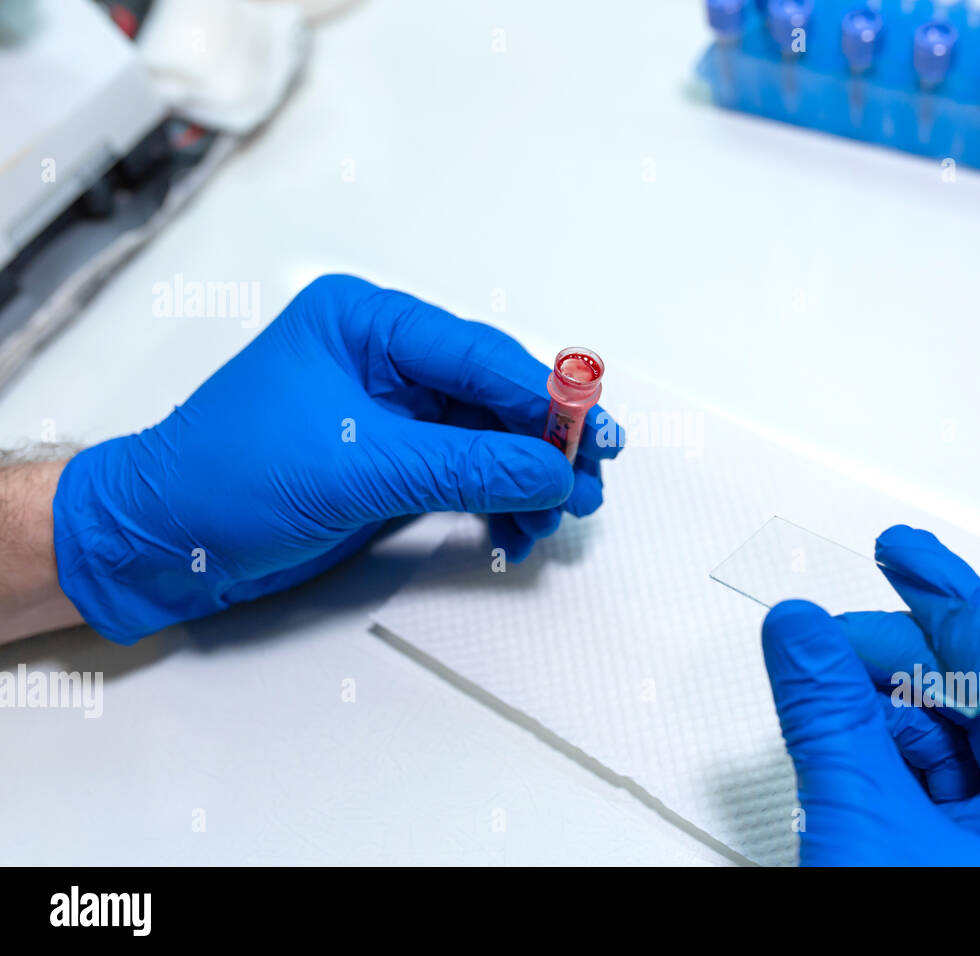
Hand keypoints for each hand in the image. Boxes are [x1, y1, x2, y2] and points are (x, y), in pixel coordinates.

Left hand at [53, 274, 621, 643]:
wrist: (159, 543)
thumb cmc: (224, 480)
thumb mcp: (358, 468)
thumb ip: (466, 466)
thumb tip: (553, 470)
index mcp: (368, 324)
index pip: (480, 356)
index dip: (546, 400)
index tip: (594, 439)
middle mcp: (384, 358)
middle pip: (493, 395)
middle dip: (543, 445)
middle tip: (589, 486)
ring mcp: (389, 412)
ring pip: (486, 439)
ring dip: (524, 481)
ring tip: (552, 521)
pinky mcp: (388, 461)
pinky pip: (463, 473)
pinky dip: (493, 503)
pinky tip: (510, 532)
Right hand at [761, 524, 979, 865]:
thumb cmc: (924, 952)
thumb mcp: (867, 821)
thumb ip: (829, 718)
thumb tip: (799, 631)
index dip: (952, 595)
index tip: (902, 548)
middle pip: (977, 699)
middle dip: (894, 656)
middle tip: (824, 636)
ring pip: (946, 743)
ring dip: (877, 709)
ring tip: (820, 685)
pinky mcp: (966, 864)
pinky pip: (927, 785)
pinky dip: (878, 754)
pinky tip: (839, 736)